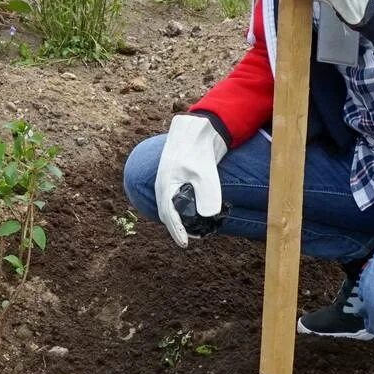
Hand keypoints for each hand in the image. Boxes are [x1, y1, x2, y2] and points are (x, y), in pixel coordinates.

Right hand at [154, 114, 226, 248]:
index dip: (177, 232)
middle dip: (177, 229)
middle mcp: (164, 186)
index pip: (169, 216)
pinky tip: (195, 213)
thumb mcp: (204, 174)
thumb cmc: (196, 150)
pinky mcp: (178, 179)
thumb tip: (208, 216)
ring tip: (193, 230)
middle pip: (167, 214)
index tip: (185, 244)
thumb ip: (207, 195)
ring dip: (179, 220)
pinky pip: (176, 199)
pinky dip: (182, 209)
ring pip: (170, 207)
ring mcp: (170, 182)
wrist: (197, 129)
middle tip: (190, 240)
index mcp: (165, 186)